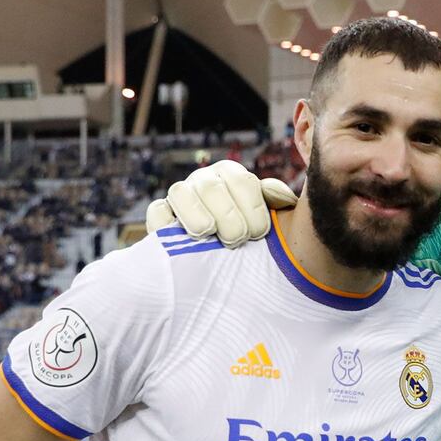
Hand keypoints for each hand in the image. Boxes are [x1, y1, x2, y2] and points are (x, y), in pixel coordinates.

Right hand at [144, 160, 298, 246]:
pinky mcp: (161, 214)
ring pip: (180, 192)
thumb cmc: (251, 235)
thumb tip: (283, 199)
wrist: (226, 265)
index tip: (260, 233)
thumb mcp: (269, 216)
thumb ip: (277, 202)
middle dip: (227, 214)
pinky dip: (165, 222)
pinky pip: (157, 211)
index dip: (251, 206)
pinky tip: (182, 237)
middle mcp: (204, 180)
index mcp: (231, 175)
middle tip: (238, 239)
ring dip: (197, 216)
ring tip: (209, 234)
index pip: (241, 180)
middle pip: (211, 186)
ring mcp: (180, 196)